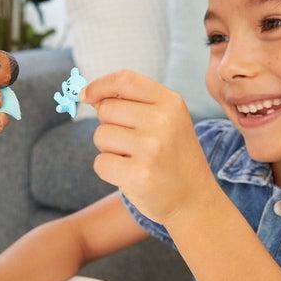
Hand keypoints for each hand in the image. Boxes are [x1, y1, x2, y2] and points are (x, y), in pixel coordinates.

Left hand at [80, 70, 214, 224]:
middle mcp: (163, 121)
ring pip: (100, 136)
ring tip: (134, 159)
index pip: (125, 80)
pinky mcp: (138, 174)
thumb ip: (135, 104)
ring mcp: (151, 148)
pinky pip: (100, 163)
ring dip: (109, 149)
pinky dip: (109, 171)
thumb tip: (91, 96)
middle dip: (109, 126)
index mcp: (171, 103)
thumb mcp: (168, 121)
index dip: (99, 85)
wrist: (194, 200)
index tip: (86, 96)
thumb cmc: (173, 158)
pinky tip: (130, 175)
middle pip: (106, 109)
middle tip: (131, 144)